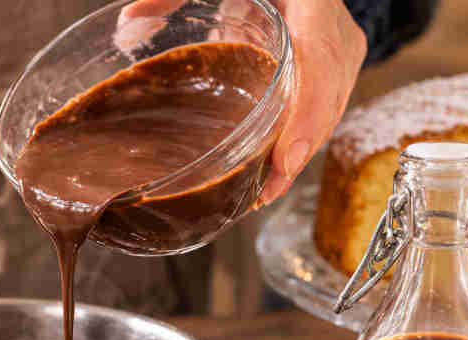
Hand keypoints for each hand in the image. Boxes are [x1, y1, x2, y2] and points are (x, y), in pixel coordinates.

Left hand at [116, 0, 365, 204]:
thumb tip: (127, 27)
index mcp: (313, 0)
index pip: (319, 60)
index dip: (306, 114)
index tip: (284, 160)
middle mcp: (334, 28)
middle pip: (327, 97)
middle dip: (298, 150)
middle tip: (265, 192)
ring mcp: (340, 49)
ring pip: (330, 109)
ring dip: (298, 153)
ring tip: (264, 192)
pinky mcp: (335, 65)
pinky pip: (325, 107)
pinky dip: (300, 140)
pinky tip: (274, 171)